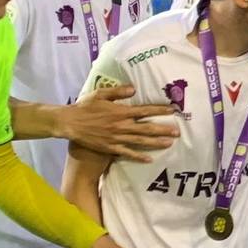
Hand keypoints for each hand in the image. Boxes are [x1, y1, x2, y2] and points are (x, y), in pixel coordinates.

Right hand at [59, 81, 180, 161]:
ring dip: (156, 142)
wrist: (70, 123)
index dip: (159, 110)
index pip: (145, 110)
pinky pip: (127, 153)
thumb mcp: (100, 94)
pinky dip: (139, 156)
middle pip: (147, 128)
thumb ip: (117, 91)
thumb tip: (134, 88)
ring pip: (140, 141)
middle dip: (163, 129)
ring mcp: (116, 138)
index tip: (172, 110)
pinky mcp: (110, 148)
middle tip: (178, 132)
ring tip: (170, 144)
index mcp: (120, 111)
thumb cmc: (85, 107)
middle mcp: (121, 125)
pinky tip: (150, 159)